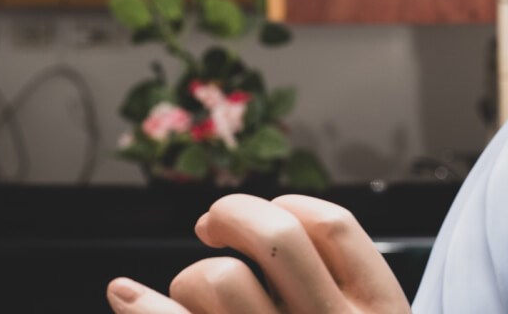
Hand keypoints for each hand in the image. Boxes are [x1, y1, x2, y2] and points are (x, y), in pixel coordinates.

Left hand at [106, 194, 411, 312]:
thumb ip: (338, 282)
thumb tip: (233, 220)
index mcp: (380, 313)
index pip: (334, 226)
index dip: (291, 204)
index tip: (269, 212)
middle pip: (274, 236)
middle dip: (233, 214)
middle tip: (213, 224)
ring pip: (220, 280)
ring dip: (193, 275)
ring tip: (194, 293)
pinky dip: (143, 305)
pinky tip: (127, 294)